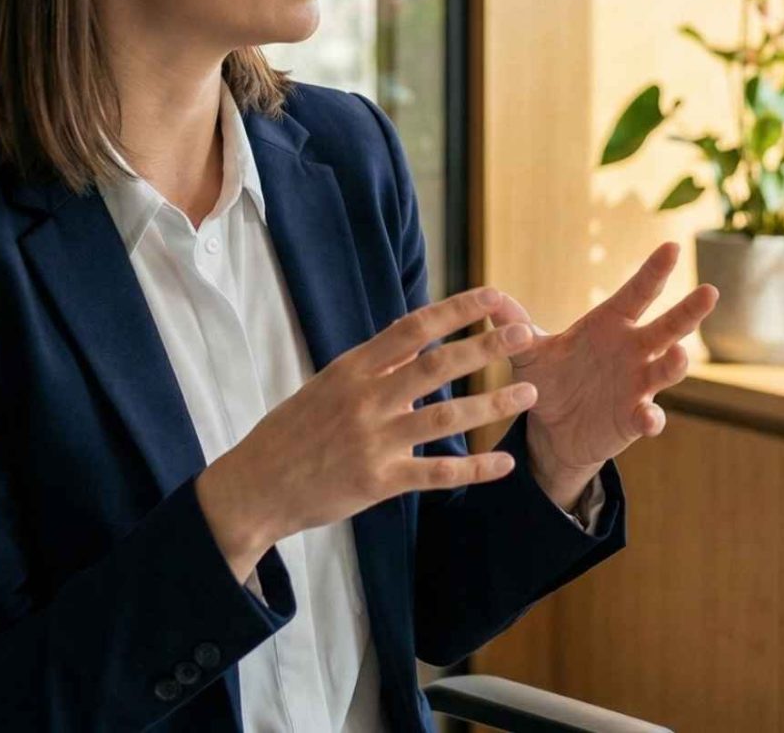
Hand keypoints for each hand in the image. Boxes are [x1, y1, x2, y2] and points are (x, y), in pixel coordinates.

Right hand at [196, 287, 538, 581]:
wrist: (255, 486)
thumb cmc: (292, 433)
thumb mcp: (326, 385)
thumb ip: (373, 366)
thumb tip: (416, 337)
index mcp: (353, 369)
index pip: (413, 327)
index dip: (457, 309)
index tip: (494, 297)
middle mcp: (366, 399)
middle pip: (437, 365)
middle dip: (486, 347)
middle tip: (526, 335)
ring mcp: (373, 441)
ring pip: (446, 418)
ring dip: (492, 404)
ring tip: (529, 393)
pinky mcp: (378, 481)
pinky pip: (436, 473)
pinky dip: (474, 469)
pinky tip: (503, 464)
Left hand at [492, 243, 717, 508]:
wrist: (554, 429)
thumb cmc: (551, 379)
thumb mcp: (530, 353)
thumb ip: (514, 327)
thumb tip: (488, 299)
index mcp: (612, 324)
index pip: (638, 292)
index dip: (654, 271)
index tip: (671, 246)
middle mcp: (633, 350)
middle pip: (668, 326)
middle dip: (689, 311)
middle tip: (710, 292)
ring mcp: (639, 384)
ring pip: (666, 369)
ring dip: (674, 363)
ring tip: (678, 356)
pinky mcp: (634, 419)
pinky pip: (648, 417)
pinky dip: (650, 418)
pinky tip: (648, 418)